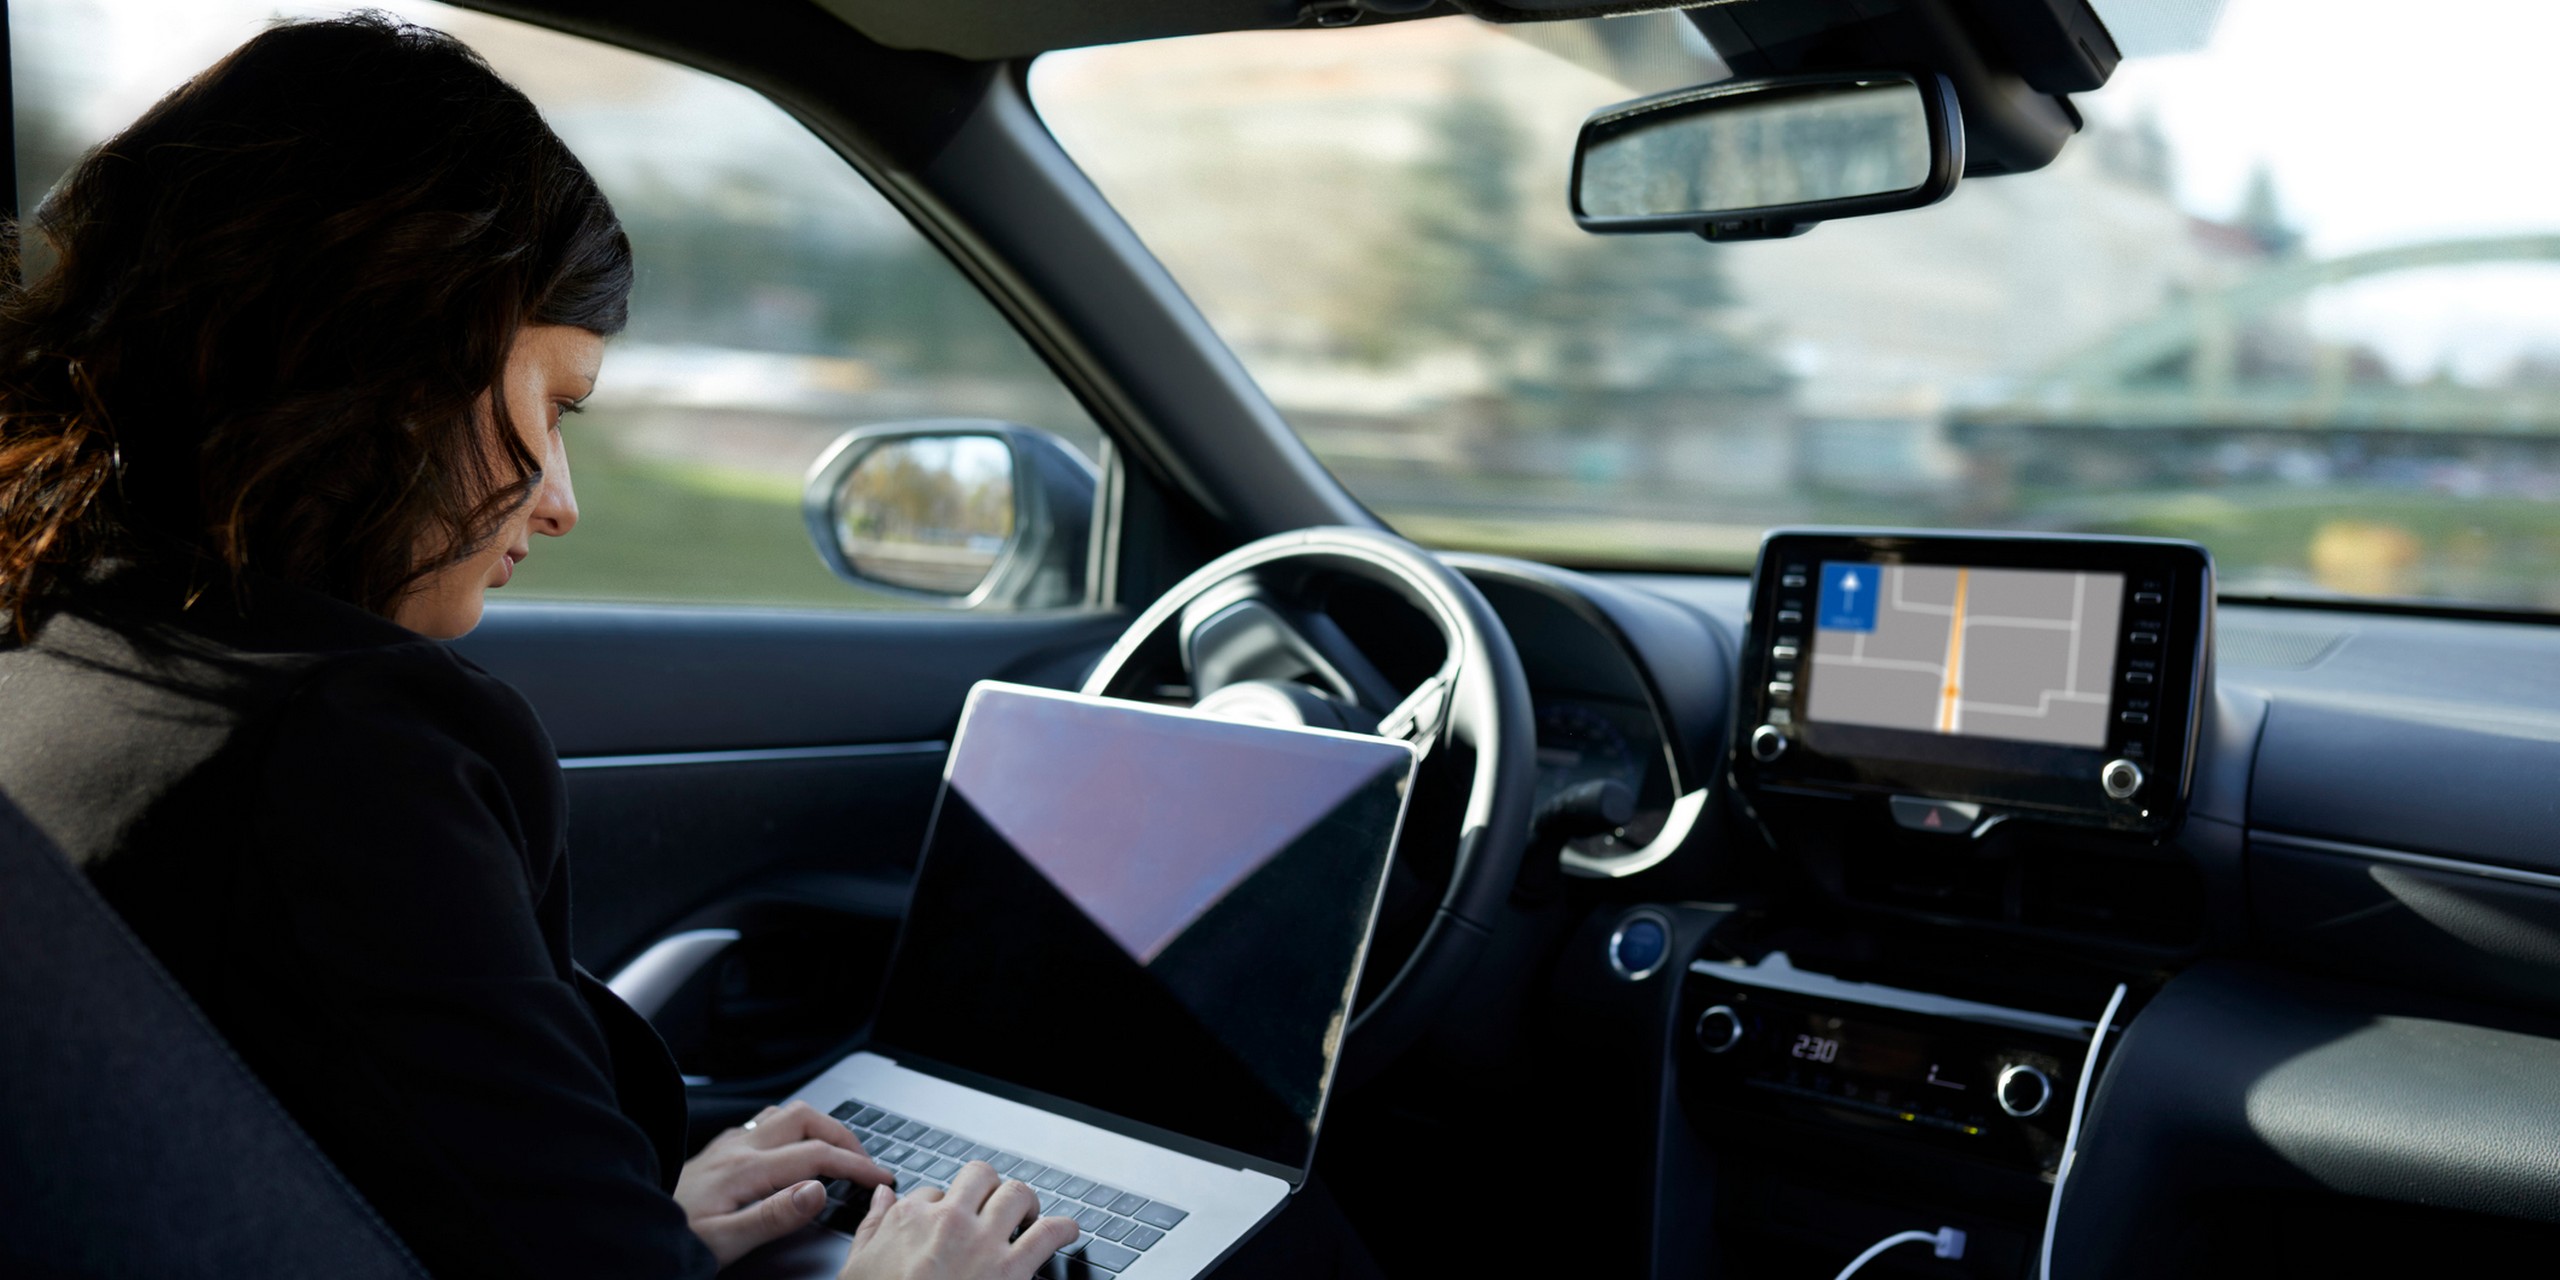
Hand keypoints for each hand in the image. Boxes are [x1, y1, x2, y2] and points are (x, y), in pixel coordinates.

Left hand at [676, 1100, 891, 1266]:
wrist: (628, 1230)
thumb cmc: (672, 1238)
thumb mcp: (725, 1241)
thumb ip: (774, 1215)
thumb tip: (818, 1190)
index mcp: (745, 1169)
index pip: (816, 1155)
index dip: (855, 1165)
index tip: (879, 1178)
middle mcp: (738, 1147)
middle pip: (807, 1118)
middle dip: (845, 1136)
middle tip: (865, 1163)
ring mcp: (728, 1144)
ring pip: (787, 1113)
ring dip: (821, 1127)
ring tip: (839, 1152)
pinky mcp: (720, 1150)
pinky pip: (766, 1122)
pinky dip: (795, 1129)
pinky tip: (795, 1148)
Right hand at [837, 1160, 1080, 1279]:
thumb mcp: (857, 1267)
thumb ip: (872, 1226)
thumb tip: (882, 1196)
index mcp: (911, 1218)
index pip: (934, 1191)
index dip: (945, 1205)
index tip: (949, 1220)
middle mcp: (950, 1220)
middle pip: (980, 1177)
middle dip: (990, 1189)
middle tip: (995, 1206)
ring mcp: (983, 1242)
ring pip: (1017, 1194)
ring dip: (1026, 1203)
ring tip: (1030, 1215)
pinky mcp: (1011, 1270)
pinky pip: (1048, 1233)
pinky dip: (1064, 1228)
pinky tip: (1067, 1232)